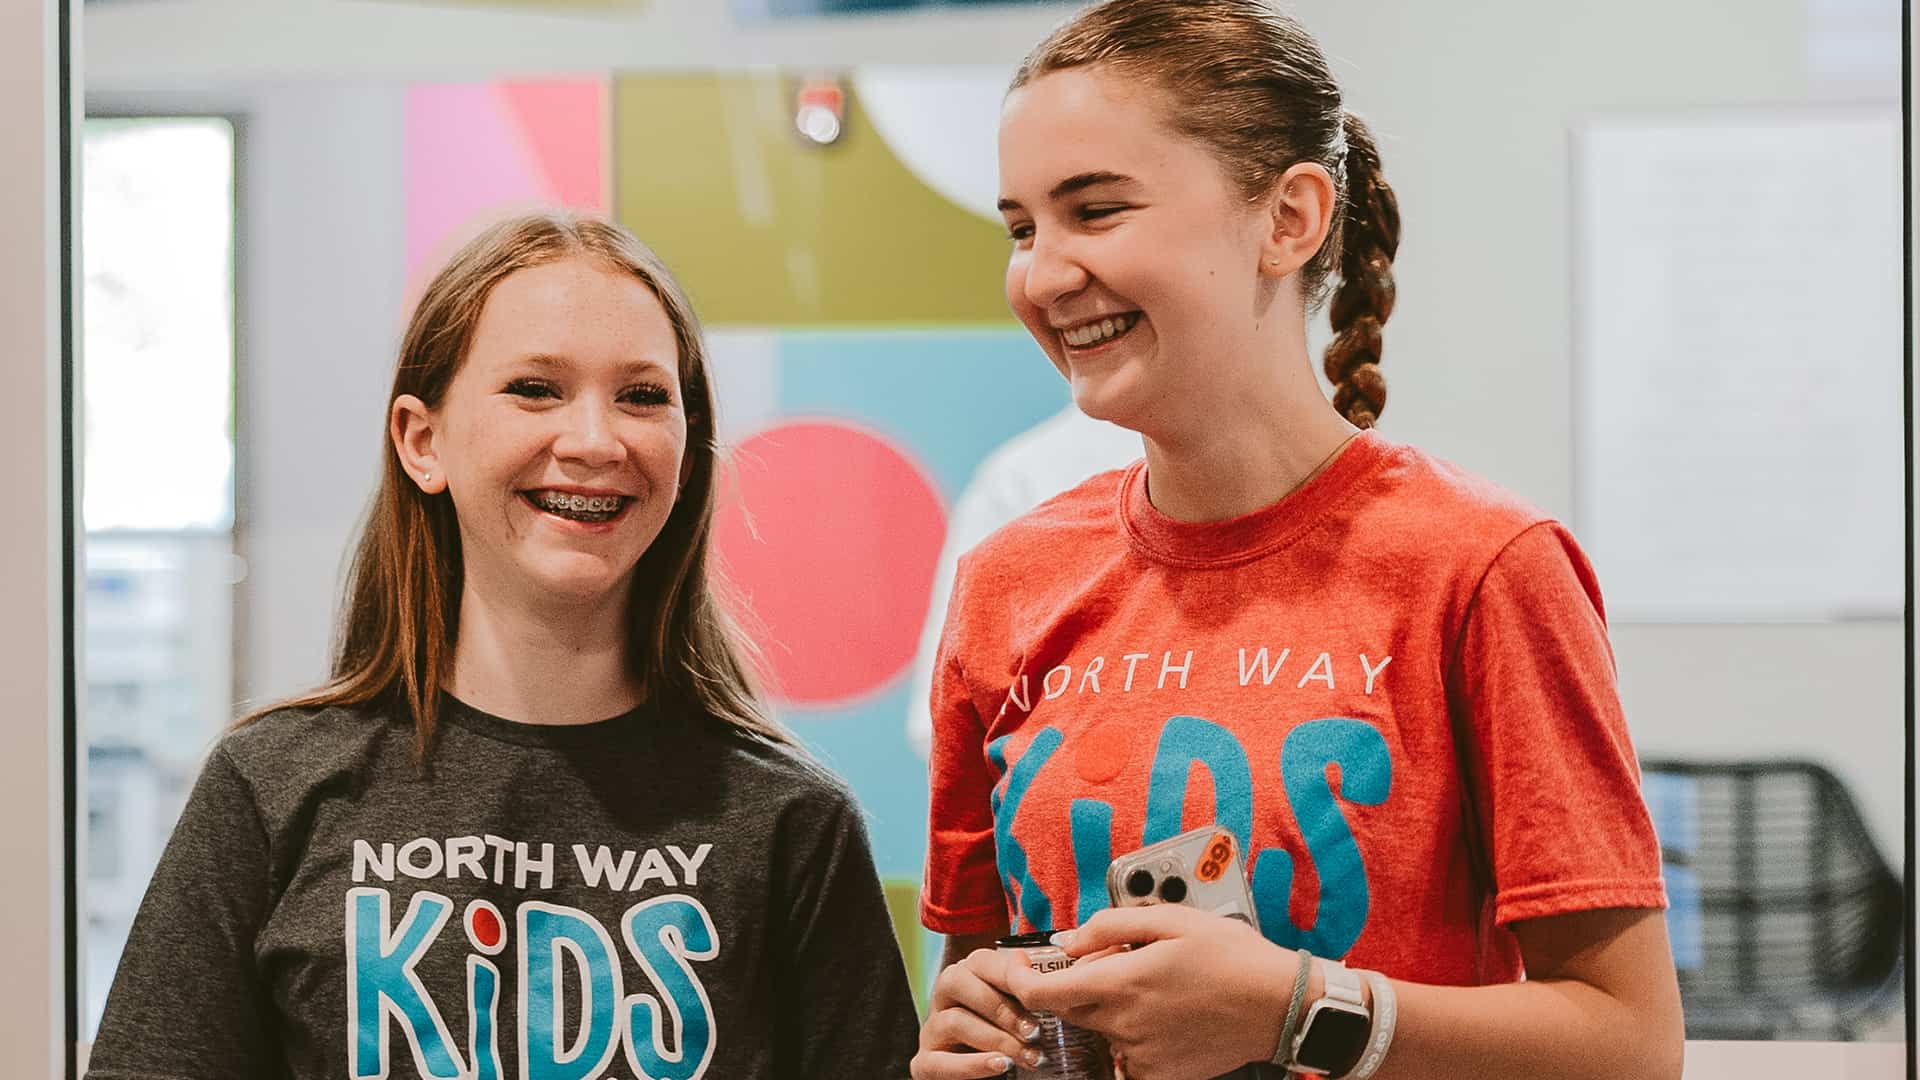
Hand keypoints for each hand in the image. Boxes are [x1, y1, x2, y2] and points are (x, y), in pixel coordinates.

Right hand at [912, 946, 1048, 1078]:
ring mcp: (931, 1028)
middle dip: (1003, 1009)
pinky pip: (939, 1062)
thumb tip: (1047, 979)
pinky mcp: (925, 1062)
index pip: (982, 961)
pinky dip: (972, 1065)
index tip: (1042, 993)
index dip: (1012, 974)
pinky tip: (1001, 1066)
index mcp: (967, 972)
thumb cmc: (1014, 1032)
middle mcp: (944, 995)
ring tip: (1029, 1056)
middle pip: (959, 983)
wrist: (996, 1073)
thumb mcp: (1021, 1007)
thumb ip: (1027, 989)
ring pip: (953, 1021)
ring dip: (996, 1040)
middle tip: (1036, 1032)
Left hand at [1003, 905, 1303, 1079]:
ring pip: (1099, 1027)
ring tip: (1151, 983)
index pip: (1042, 994)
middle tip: (1112, 959)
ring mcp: (1141, 1054)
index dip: (1020, 979)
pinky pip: (1124, 1052)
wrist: (1277, 1005)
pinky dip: (1130, 1031)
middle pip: (1068, 1008)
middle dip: (1074, 982)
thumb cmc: (1231, 956)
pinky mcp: (1159, 1073)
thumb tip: (1068, 940)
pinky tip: (1163, 1011)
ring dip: (1108, 1005)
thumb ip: (1109, 927)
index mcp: (1122, 984)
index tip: (1019, 964)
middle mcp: (1125, 1024)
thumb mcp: (1170, 920)